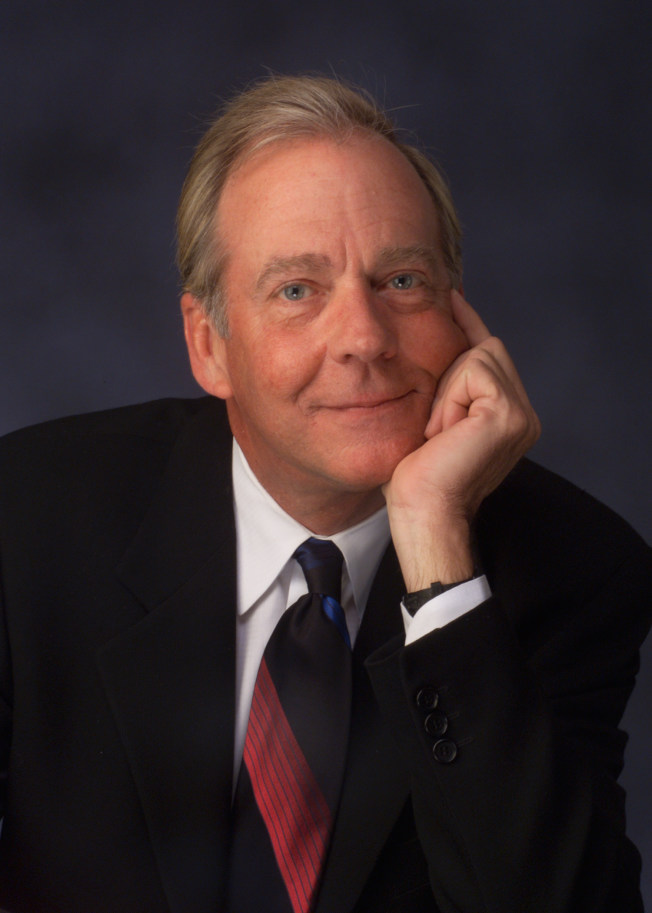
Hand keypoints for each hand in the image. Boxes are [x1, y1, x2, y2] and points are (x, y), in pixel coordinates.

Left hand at [383, 290, 540, 589]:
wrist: (423, 511)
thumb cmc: (417, 476)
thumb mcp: (432, 420)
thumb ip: (449, 390)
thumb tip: (438, 343)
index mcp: (510, 417)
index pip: (490, 355)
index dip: (469, 323)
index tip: (450, 296)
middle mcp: (525, 415)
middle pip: (487, 349)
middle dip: (451, 371)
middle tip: (435, 425)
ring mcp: (522, 415)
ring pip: (479, 356)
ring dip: (446, 390)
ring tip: (439, 433)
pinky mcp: (509, 414)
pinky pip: (473, 371)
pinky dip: (449, 398)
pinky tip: (444, 432)